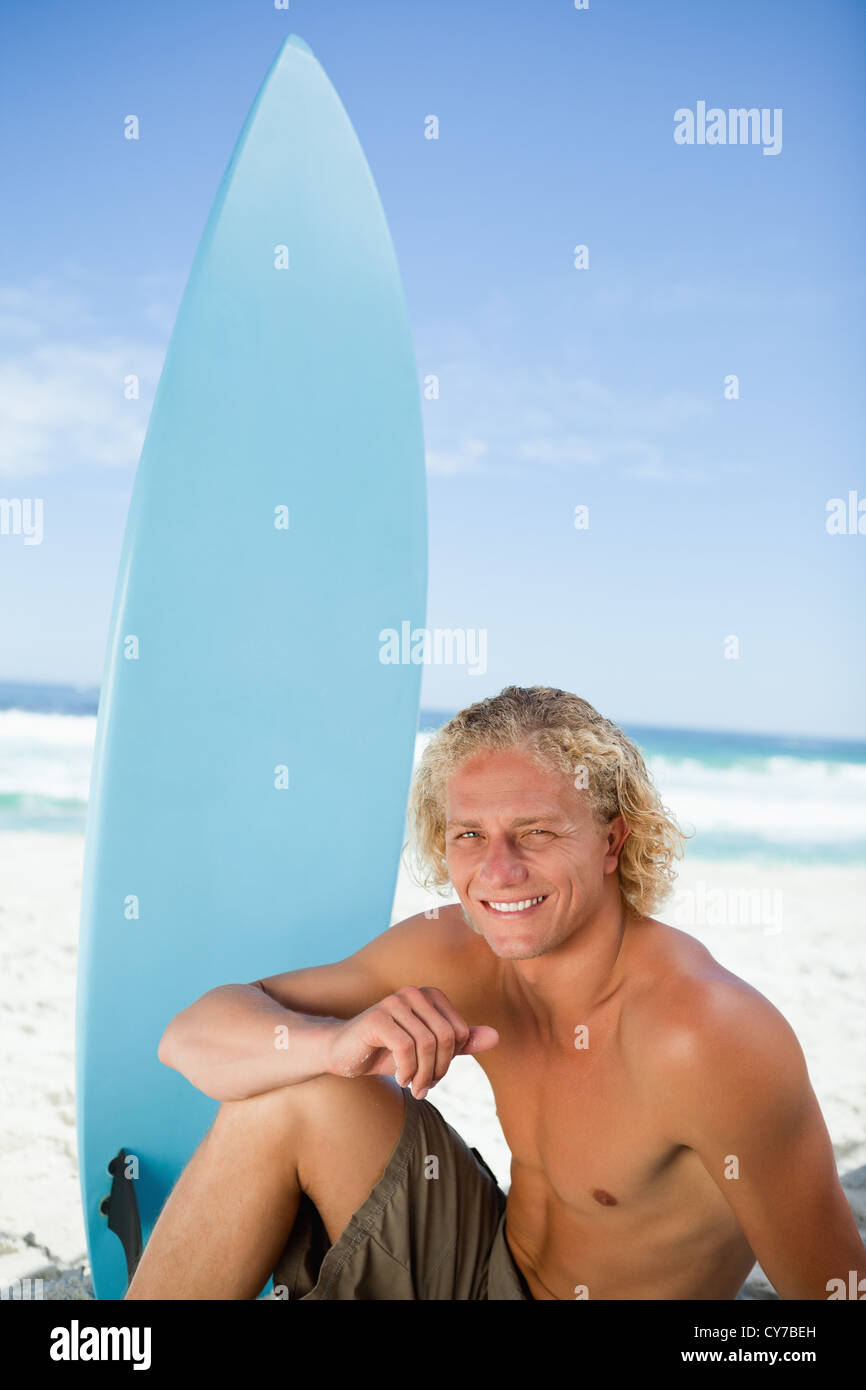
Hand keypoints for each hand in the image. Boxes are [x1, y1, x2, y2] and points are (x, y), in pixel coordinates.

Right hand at [325, 985, 498, 1099]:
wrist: (344, 1053)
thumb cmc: (387, 1051)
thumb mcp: (428, 1051)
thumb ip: (460, 1043)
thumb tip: (497, 1037)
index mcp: (431, 996)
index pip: (460, 1032)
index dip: (452, 1061)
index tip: (435, 1077)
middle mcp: (415, 993)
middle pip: (446, 1038)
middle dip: (439, 1070)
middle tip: (425, 1088)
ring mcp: (394, 1001)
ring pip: (427, 1044)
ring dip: (423, 1074)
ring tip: (413, 1086)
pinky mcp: (377, 1016)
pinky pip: (406, 1047)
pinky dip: (406, 1070)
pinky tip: (399, 1078)